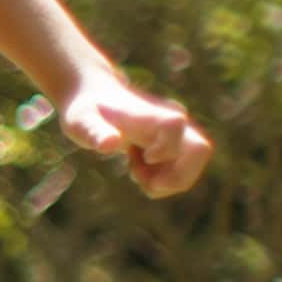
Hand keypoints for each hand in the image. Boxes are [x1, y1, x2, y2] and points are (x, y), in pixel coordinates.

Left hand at [59, 67, 209, 196]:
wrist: (94, 99)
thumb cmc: (86, 111)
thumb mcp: (81, 122)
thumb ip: (94, 132)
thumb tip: (109, 145)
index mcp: (151, 115)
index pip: (175, 126)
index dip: (166, 149)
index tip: (144, 158)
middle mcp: (171, 122)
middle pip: (200, 150)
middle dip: (176, 177)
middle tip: (145, 182)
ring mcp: (176, 135)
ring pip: (192, 164)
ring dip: (167, 180)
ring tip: (135, 171)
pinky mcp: (174, 146)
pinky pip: (182, 169)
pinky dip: (162, 179)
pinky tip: (137, 167)